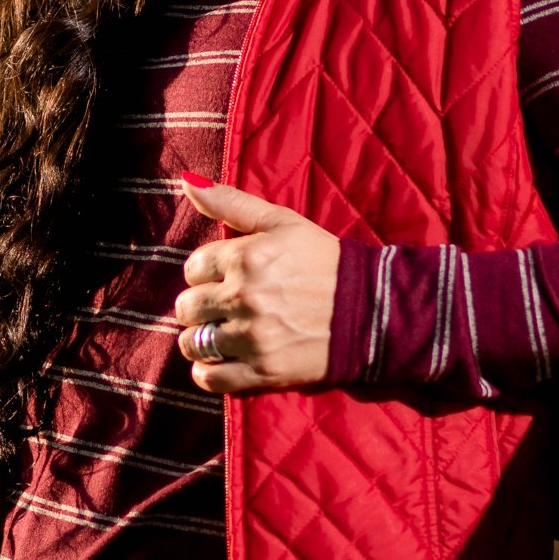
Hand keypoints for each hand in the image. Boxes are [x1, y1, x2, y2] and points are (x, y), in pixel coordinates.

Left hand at [172, 174, 340, 393]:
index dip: (205, 272)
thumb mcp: (282, 221)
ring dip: (199, 339)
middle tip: (220, 306)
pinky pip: (211, 378)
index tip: (223, 277)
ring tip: (218, 334)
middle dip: (199, 305)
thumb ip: (231, 201)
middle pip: (187, 306)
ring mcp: (252, 337)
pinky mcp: (263, 371)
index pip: (193, 268)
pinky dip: (207, 372)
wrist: (371, 309)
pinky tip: (220, 361)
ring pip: (193, 343)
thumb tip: (187, 181)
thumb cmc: (324, 260)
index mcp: (245, 256)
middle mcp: (244, 296)